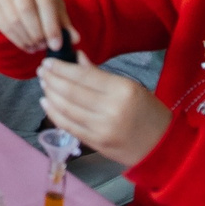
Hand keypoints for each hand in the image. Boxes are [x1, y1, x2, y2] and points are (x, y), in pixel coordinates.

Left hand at [39, 53, 169, 166]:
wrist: (163, 148)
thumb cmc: (149, 113)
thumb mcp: (131, 87)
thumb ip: (101, 75)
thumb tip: (77, 58)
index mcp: (123, 90)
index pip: (84, 75)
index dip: (63, 67)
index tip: (49, 60)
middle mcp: (111, 109)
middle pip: (71, 91)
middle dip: (52, 78)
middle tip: (41, 70)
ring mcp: (101, 129)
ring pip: (66, 108)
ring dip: (50, 94)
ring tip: (43, 83)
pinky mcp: (96, 144)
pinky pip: (68, 126)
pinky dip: (53, 113)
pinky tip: (47, 102)